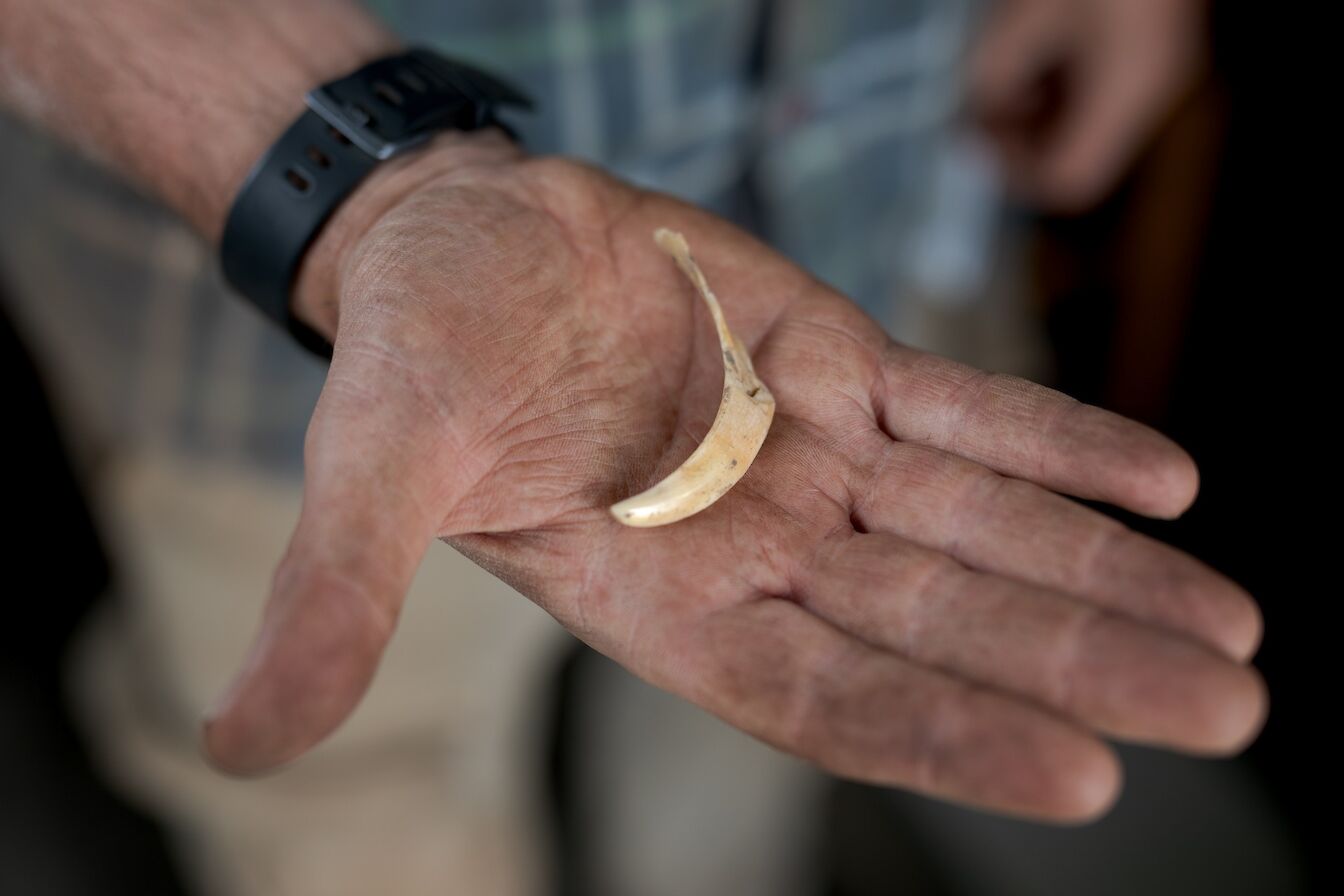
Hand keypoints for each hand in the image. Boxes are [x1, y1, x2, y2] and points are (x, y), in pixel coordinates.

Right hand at [202, 131, 1262, 821]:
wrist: (462, 236)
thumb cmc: (413, 354)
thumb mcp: (369, 469)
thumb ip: (336, 597)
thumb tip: (240, 739)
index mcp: (659, 601)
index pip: (822, 694)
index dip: (944, 735)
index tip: (1082, 784)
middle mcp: (756, 544)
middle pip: (939, 621)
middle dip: (1080, 668)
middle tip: (1223, 716)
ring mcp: (809, 453)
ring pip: (978, 526)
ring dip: (1103, 577)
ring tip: (1231, 635)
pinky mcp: (836, 361)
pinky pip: (967, 409)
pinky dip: (1061, 442)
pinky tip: (1167, 485)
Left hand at [971, 0, 1207, 209]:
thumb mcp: (1026, 12)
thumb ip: (995, 73)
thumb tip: (975, 111)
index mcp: (1128, 89)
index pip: (1068, 180)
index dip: (1013, 170)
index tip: (976, 130)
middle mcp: (1154, 89)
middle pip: (1079, 153)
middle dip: (1021, 133)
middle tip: (980, 95)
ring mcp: (1161, 65)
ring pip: (1088, 119)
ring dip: (1038, 104)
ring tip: (1006, 59)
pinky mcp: (1155, 42)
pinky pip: (1102, 84)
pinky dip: (1060, 75)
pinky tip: (1036, 35)